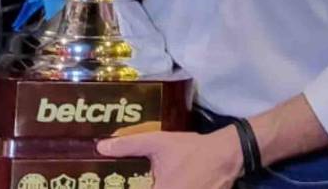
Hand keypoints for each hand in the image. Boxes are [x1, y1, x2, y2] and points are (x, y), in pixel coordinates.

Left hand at [97, 127, 242, 188]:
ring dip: (158, 186)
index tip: (116, 184)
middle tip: (136, 181)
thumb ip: (129, 145)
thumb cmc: (191, 151)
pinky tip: (173, 182)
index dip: (125, 187)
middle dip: (143, 186)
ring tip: (157, 180)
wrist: (226, 156)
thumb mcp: (159, 143)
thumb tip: (101, 147)